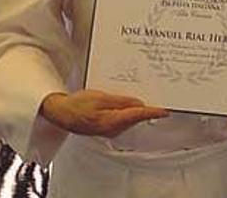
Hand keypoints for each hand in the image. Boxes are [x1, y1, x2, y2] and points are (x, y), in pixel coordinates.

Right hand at [40, 89, 168, 137]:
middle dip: (146, 108)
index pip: (137, 116)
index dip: (152, 112)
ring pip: (130, 118)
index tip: (165, 111)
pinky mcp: (108, 127)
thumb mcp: (99, 98)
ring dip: (137, 109)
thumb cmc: (77, 106)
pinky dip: (129, 111)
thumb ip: (120, 101)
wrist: (61, 114)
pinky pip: (124, 119)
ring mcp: (111, 130)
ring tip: (144, 96)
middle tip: (158, 97)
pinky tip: (129, 103)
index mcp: (111, 121)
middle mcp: (113, 129)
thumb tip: (138, 103)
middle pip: (136, 117)